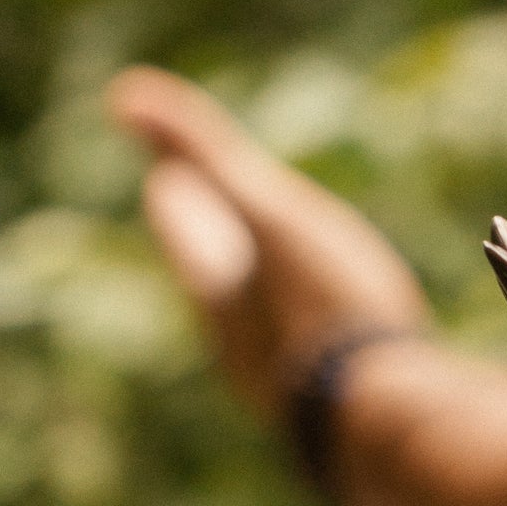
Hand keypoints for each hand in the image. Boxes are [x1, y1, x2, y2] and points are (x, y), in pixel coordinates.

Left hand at [107, 66, 427, 413]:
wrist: (384, 414)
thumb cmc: (322, 307)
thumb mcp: (262, 212)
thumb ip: (202, 154)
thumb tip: (122, 91)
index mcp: (223, 300)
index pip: (191, 242)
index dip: (180, 210)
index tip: (162, 181)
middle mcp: (249, 349)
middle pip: (222, 288)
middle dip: (212, 251)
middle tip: (202, 223)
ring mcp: (297, 384)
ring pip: (269, 332)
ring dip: (264, 299)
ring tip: (271, 280)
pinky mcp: (348, 408)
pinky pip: (320, 362)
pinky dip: (315, 337)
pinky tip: (344, 344)